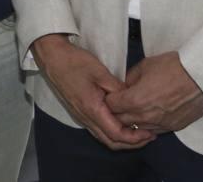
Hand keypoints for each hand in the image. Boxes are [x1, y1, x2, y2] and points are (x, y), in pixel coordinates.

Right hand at [31, 34, 155, 150]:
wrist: (53, 58)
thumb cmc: (75, 62)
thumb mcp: (100, 72)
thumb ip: (117, 89)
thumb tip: (132, 100)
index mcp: (92, 109)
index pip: (116, 134)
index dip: (135, 138)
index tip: (149, 133)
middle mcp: (86, 118)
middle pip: (111, 142)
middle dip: (131, 144)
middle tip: (148, 136)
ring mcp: (81, 116)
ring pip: (104, 137)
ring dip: (122, 139)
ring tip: (139, 131)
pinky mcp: (80, 112)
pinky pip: (98, 129)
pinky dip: (113, 132)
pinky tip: (122, 122)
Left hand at [104, 52, 202, 133]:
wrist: (202, 76)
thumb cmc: (173, 67)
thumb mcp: (145, 66)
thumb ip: (130, 78)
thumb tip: (125, 86)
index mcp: (135, 100)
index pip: (111, 106)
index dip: (109, 99)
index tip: (112, 93)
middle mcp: (144, 117)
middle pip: (121, 121)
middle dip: (117, 112)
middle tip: (121, 102)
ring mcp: (159, 125)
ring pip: (136, 129)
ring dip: (133, 121)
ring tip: (136, 109)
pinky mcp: (172, 128)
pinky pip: (153, 131)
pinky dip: (148, 125)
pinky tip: (151, 115)